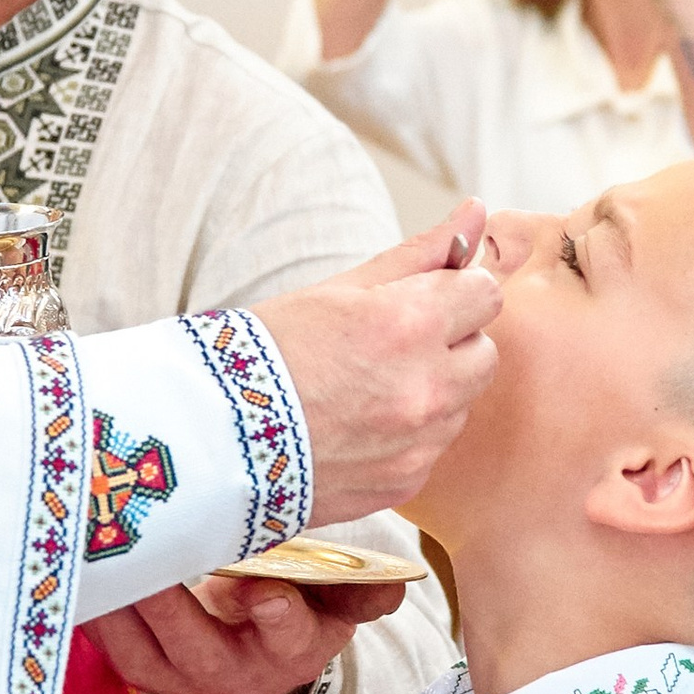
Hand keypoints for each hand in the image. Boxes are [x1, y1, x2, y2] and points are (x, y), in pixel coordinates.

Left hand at [89, 574, 398, 693]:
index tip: (264, 588)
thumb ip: (362, 588)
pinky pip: (111, 647)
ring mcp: (181, 678)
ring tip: (98, 554)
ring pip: (142, 648)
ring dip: (118, 604)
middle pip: (196, 642)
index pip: (288, 632)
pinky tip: (78, 569)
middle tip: (146, 549)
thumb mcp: (335, 600)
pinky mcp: (141, 671)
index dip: (276, 612)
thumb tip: (391, 587)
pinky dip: (94, 610)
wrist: (251, 661)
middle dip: (170, 601)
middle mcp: (235, 673)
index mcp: (292, 648)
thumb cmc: (296, 606)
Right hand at [256, 208, 500, 520]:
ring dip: (434, 392)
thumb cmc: (265, 352)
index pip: (485, 295)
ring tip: (366, 389)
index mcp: (410, 324)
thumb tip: (476, 211)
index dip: (455, 292)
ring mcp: (418, 442)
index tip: (422, 298)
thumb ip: (420, 254)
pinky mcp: (404, 482)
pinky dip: (409, 437)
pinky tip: (358, 427)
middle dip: (452, 344)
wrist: (208, 437)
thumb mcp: (340, 289)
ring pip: (462, 405)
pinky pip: (432, 449)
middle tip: (390, 346)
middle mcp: (426, 387)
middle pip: (485, 353)